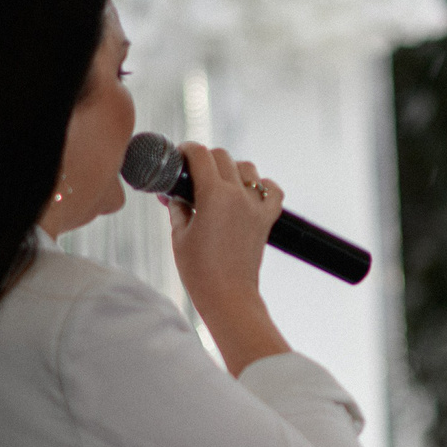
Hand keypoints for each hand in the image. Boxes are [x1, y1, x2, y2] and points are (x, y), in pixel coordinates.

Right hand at [166, 143, 290, 374]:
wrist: (228, 296)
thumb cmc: (199, 271)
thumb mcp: (179, 234)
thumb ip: (177, 206)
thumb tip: (174, 193)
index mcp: (214, 195)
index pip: (200, 155)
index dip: (186, 150)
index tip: (180, 156)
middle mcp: (239, 195)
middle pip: (223, 157)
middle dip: (205, 159)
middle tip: (192, 174)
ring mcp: (256, 207)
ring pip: (248, 169)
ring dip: (232, 170)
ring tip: (218, 185)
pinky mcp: (267, 220)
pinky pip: (273, 191)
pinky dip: (262, 186)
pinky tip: (249, 193)